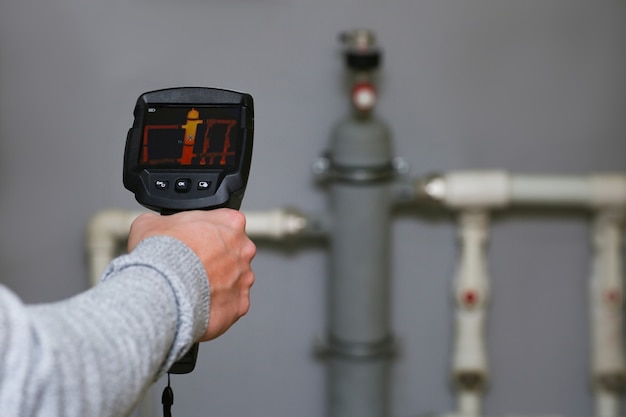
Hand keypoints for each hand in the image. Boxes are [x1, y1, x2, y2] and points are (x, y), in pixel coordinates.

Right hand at [127, 209, 255, 340]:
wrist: (161, 290)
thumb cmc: (160, 255)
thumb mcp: (151, 223)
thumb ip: (165, 222)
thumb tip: (156, 226)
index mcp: (231, 223)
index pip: (226, 223)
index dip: (208, 233)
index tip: (195, 241)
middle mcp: (244, 249)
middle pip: (234, 252)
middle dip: (217, 259)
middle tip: (193, 267)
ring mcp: (244, 278)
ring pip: (234, 280)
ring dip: (218, 284)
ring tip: (192, 289)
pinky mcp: (240, 304)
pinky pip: (231, 304)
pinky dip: (217, 306)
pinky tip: (198, 304)